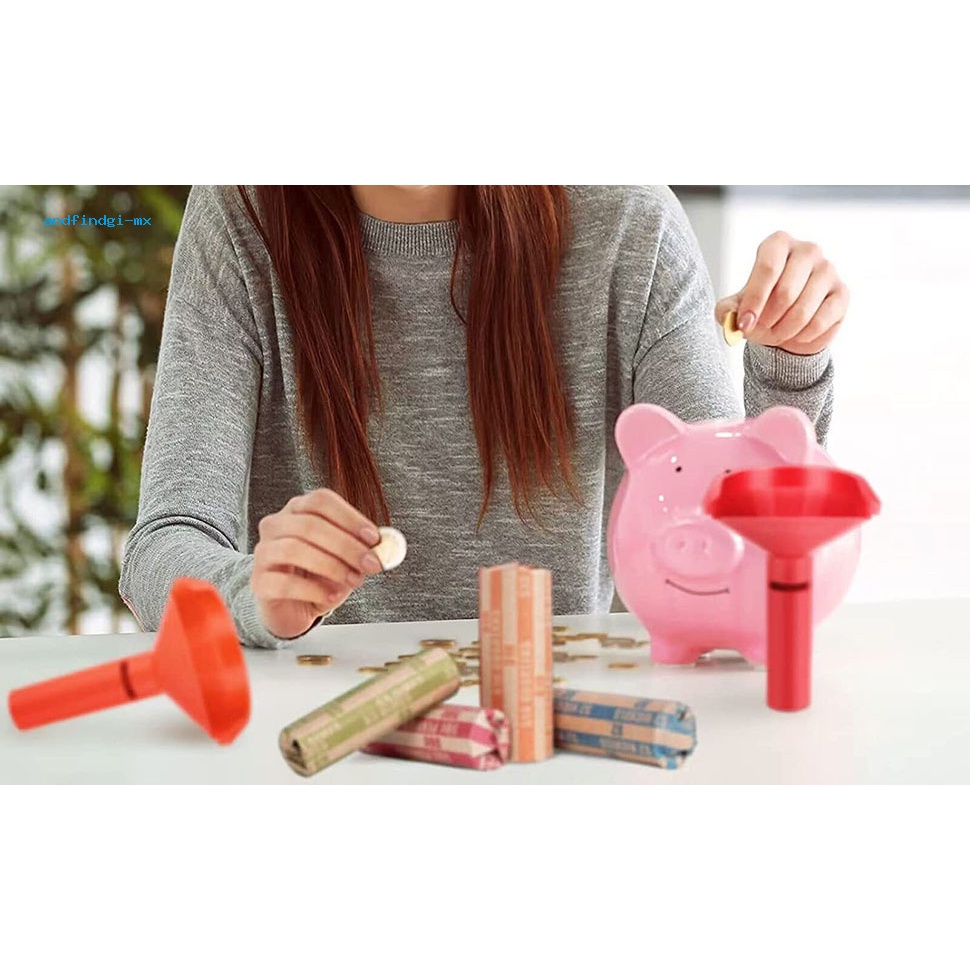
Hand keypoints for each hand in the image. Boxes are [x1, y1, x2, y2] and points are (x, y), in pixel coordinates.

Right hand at [251, 489, 384, 638]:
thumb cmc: (318, 575)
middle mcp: (276, 525)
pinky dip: (314, 589)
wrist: (292, 607)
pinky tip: (332, 596)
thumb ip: (362, 548)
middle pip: (309, 525)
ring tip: (354, 581)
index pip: (321, 500)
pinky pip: (284, 582)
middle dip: (346, 545)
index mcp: (298, 510)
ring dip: (332, 566)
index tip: (374, 538)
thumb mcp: (345, 558)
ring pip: (294, 549)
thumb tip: (384, 545)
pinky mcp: (259, 582)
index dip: (350, 518)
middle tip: (371, 564)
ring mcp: (264, 553)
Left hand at [715, 231, 847, 354]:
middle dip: (768, 320)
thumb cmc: (761, 307)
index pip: (767, 268)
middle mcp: (808, 250)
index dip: (754, 300)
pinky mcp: (842, 293)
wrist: (788, 325)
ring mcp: (829, 270)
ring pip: (803, 310)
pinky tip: (795, 336)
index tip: (744, 324)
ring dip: (784, 331)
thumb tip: (732, 321)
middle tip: (760, 330)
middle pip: (786, 292)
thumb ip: (727, 311)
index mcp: (778, 244)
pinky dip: (802, 336)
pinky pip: (820, 321)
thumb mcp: (737, 308)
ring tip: (776, 334)